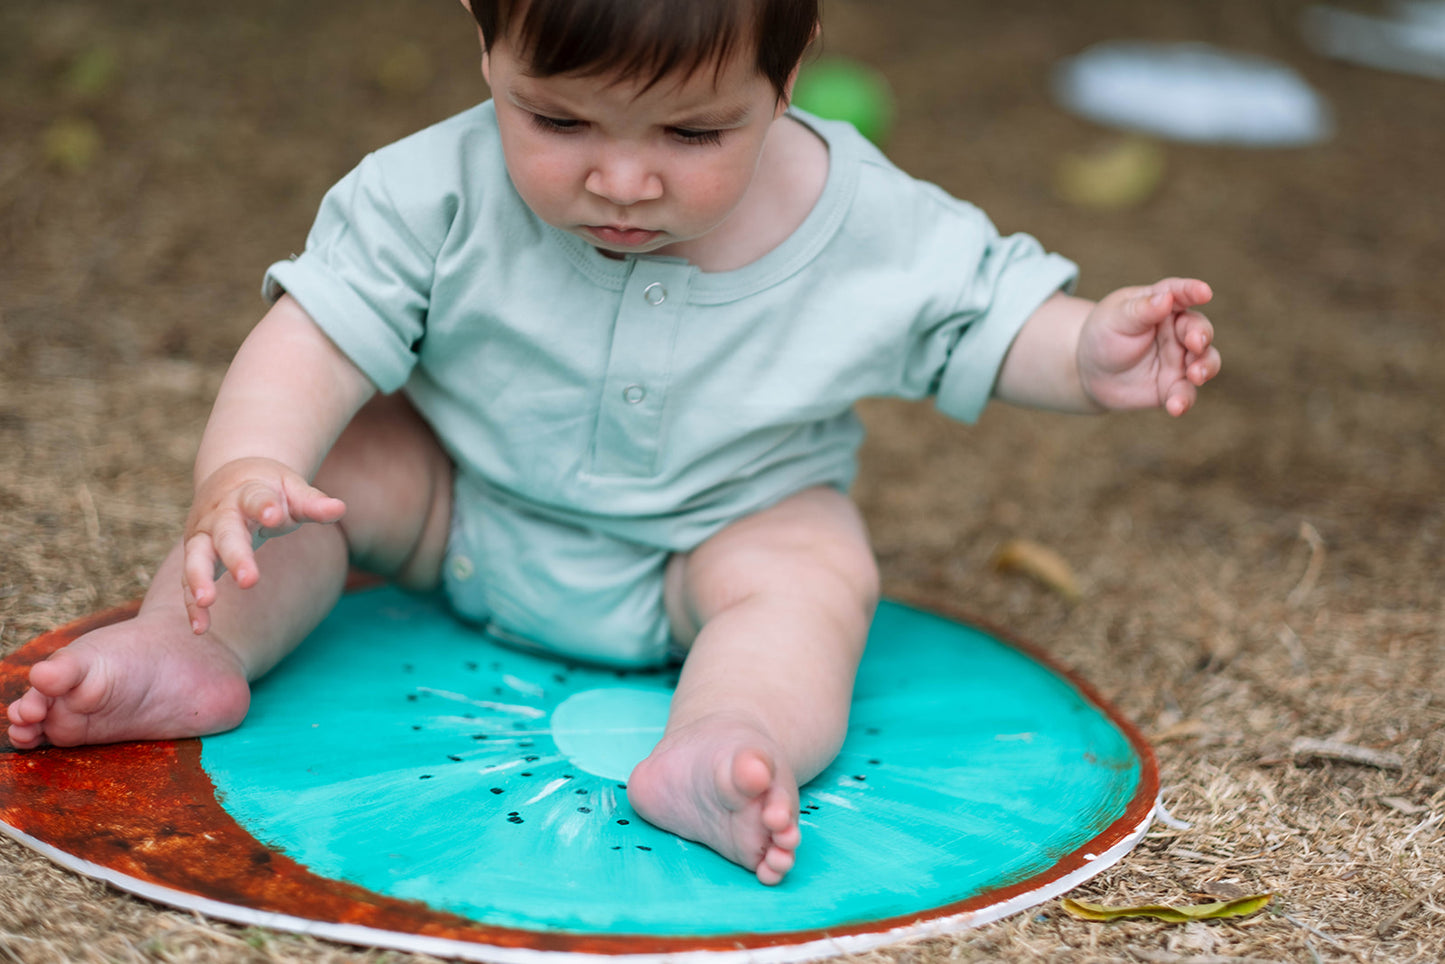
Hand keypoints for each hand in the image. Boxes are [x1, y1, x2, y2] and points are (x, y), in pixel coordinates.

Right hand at [182, 457, 345, 633]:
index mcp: (248, 494)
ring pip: (196, 557)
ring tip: (207, 601)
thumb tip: (340, 508)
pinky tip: (200, 628)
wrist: (230, 478)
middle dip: (236, 556)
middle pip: (225, 534)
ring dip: (199, 579)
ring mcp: (204, 537)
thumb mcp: (292, 490)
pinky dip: (192, 605)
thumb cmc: (270, 490)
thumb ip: (313, 503)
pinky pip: (190, 581)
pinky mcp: (197, 557)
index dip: (265, 506)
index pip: (256, 498)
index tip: (274, 515)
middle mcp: (220, 515)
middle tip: (249, 580)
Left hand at [1077, 277, 1220, 416]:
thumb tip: (1166, 298)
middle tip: (1196, 342)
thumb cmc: (1104, 336)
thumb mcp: (1115, 319)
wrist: (1090, 372)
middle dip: (1201, 335)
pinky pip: (1185, 393)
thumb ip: (1141, 310)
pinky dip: (1183, 400)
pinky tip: (1175, 407)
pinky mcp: (1173, 386)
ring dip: (1205, 367)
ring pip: (1205, 361)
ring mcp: (1179, 359)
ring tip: (1195, 375)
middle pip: (1199, 329)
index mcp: (1162, 304)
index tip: (1204, 292)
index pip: (1179, 293)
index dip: (1192, 291)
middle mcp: (1177, 331)